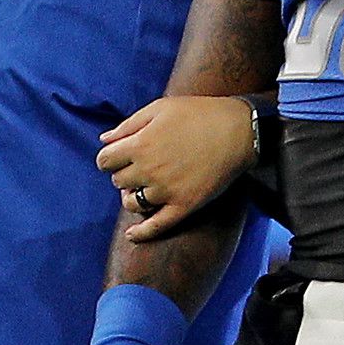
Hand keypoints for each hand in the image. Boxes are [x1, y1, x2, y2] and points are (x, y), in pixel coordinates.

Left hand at [97, 96, 254, 240]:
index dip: (109, 158)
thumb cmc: (198, 114)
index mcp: (140, 144)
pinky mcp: (184, 205)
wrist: (239, 130)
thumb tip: (104, 139)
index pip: (105, 160)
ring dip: (132, 197)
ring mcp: (166, 190)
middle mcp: (149, 170)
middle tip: (137, 168)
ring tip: (139, 190)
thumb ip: (128, 125)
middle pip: (118, 181)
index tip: (117, 157)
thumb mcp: (159, 108)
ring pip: (132, 204)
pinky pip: (156, 226)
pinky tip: (132, 235)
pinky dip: (141, 233)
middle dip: (123, 174)